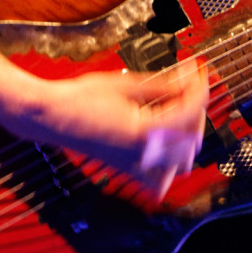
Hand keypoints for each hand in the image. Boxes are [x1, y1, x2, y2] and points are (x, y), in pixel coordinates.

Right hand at [19, 66, 208, 196]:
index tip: (198, 74)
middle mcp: (143, 154)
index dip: (199, 88)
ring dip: (186, 136)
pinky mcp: (127, 168)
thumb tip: (188, 80)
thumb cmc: (80, 99)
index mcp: (144, 132)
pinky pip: (158, 178)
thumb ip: (163, 86)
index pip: (189, 112)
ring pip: (181, 162)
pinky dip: (169, 165)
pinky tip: (165, 144)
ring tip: (179, 111)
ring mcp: (135, 165)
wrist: (52, 116)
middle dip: (196, 109)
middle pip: (191, 137)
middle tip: (189, 86)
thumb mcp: (126, 85)